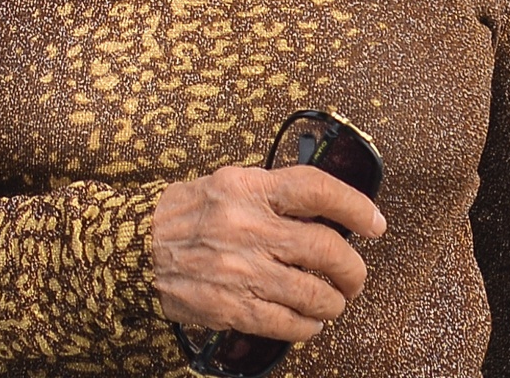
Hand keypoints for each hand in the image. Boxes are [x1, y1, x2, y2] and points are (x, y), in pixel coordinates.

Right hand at [152, 164, 386, 341]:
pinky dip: (308, 326)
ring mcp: (241, 270)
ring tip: (333, 300)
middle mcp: (248, 227)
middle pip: (326, 249)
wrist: (134, 248)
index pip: (316, 189)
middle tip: (355, 276)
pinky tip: (309, 321)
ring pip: (313, 293)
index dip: (355, 205)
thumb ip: (274, 194)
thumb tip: (328, 214)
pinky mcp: (232, 307)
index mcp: (250, 189)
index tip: (375, 223)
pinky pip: (287, 323)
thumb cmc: (188, 214)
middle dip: (352, 269)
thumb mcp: (230, 183)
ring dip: (334, 302)